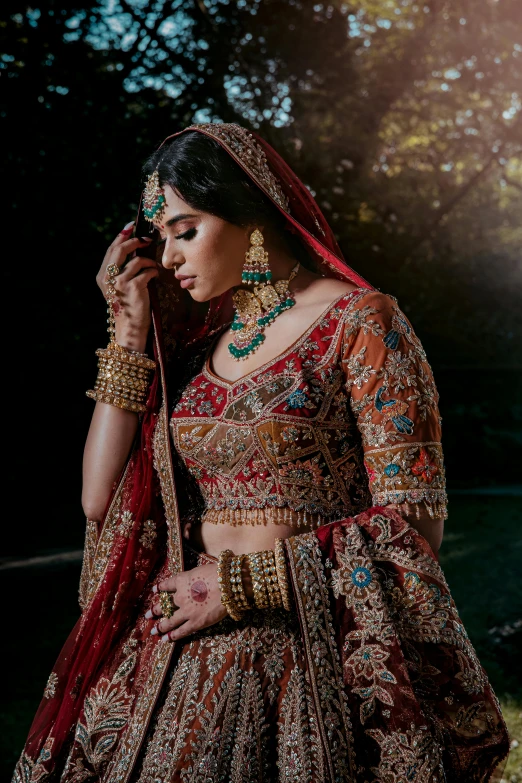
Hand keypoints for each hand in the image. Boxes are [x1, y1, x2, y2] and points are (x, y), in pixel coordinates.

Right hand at [96, 222, 158, 351]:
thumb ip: (121, 270)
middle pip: (121, 249)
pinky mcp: (133, 287)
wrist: (130, 328)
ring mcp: (120, 282)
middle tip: (147, 238)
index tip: (131, 226)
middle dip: (135, 241)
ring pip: (137, 260)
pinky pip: (147, 271)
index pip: (111, 250)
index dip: (121, 236)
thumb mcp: (119, 287)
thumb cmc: (128, 307)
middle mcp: (108, 277)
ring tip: (153, 267)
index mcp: (102, 276)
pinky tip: (155, 276)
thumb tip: (135, 249)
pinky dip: (153, 271)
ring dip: (149, 261)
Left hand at [145, 563, 227, 641]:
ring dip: (161, 627)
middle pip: (164, 605)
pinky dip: (173, 636)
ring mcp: (186, 611)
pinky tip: (166, 639)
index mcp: (181, 580)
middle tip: (147, 615)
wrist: (226, 584)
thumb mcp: (200, 571)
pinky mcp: (195, 622)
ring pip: (170, 621)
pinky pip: (181, 631)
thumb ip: (194, 578)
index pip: (167, 584)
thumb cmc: (217, 573)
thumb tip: (195, 582)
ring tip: (154, 631)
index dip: (160, 587)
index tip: (155, 590)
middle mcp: (180, 596)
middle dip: (155, 611)